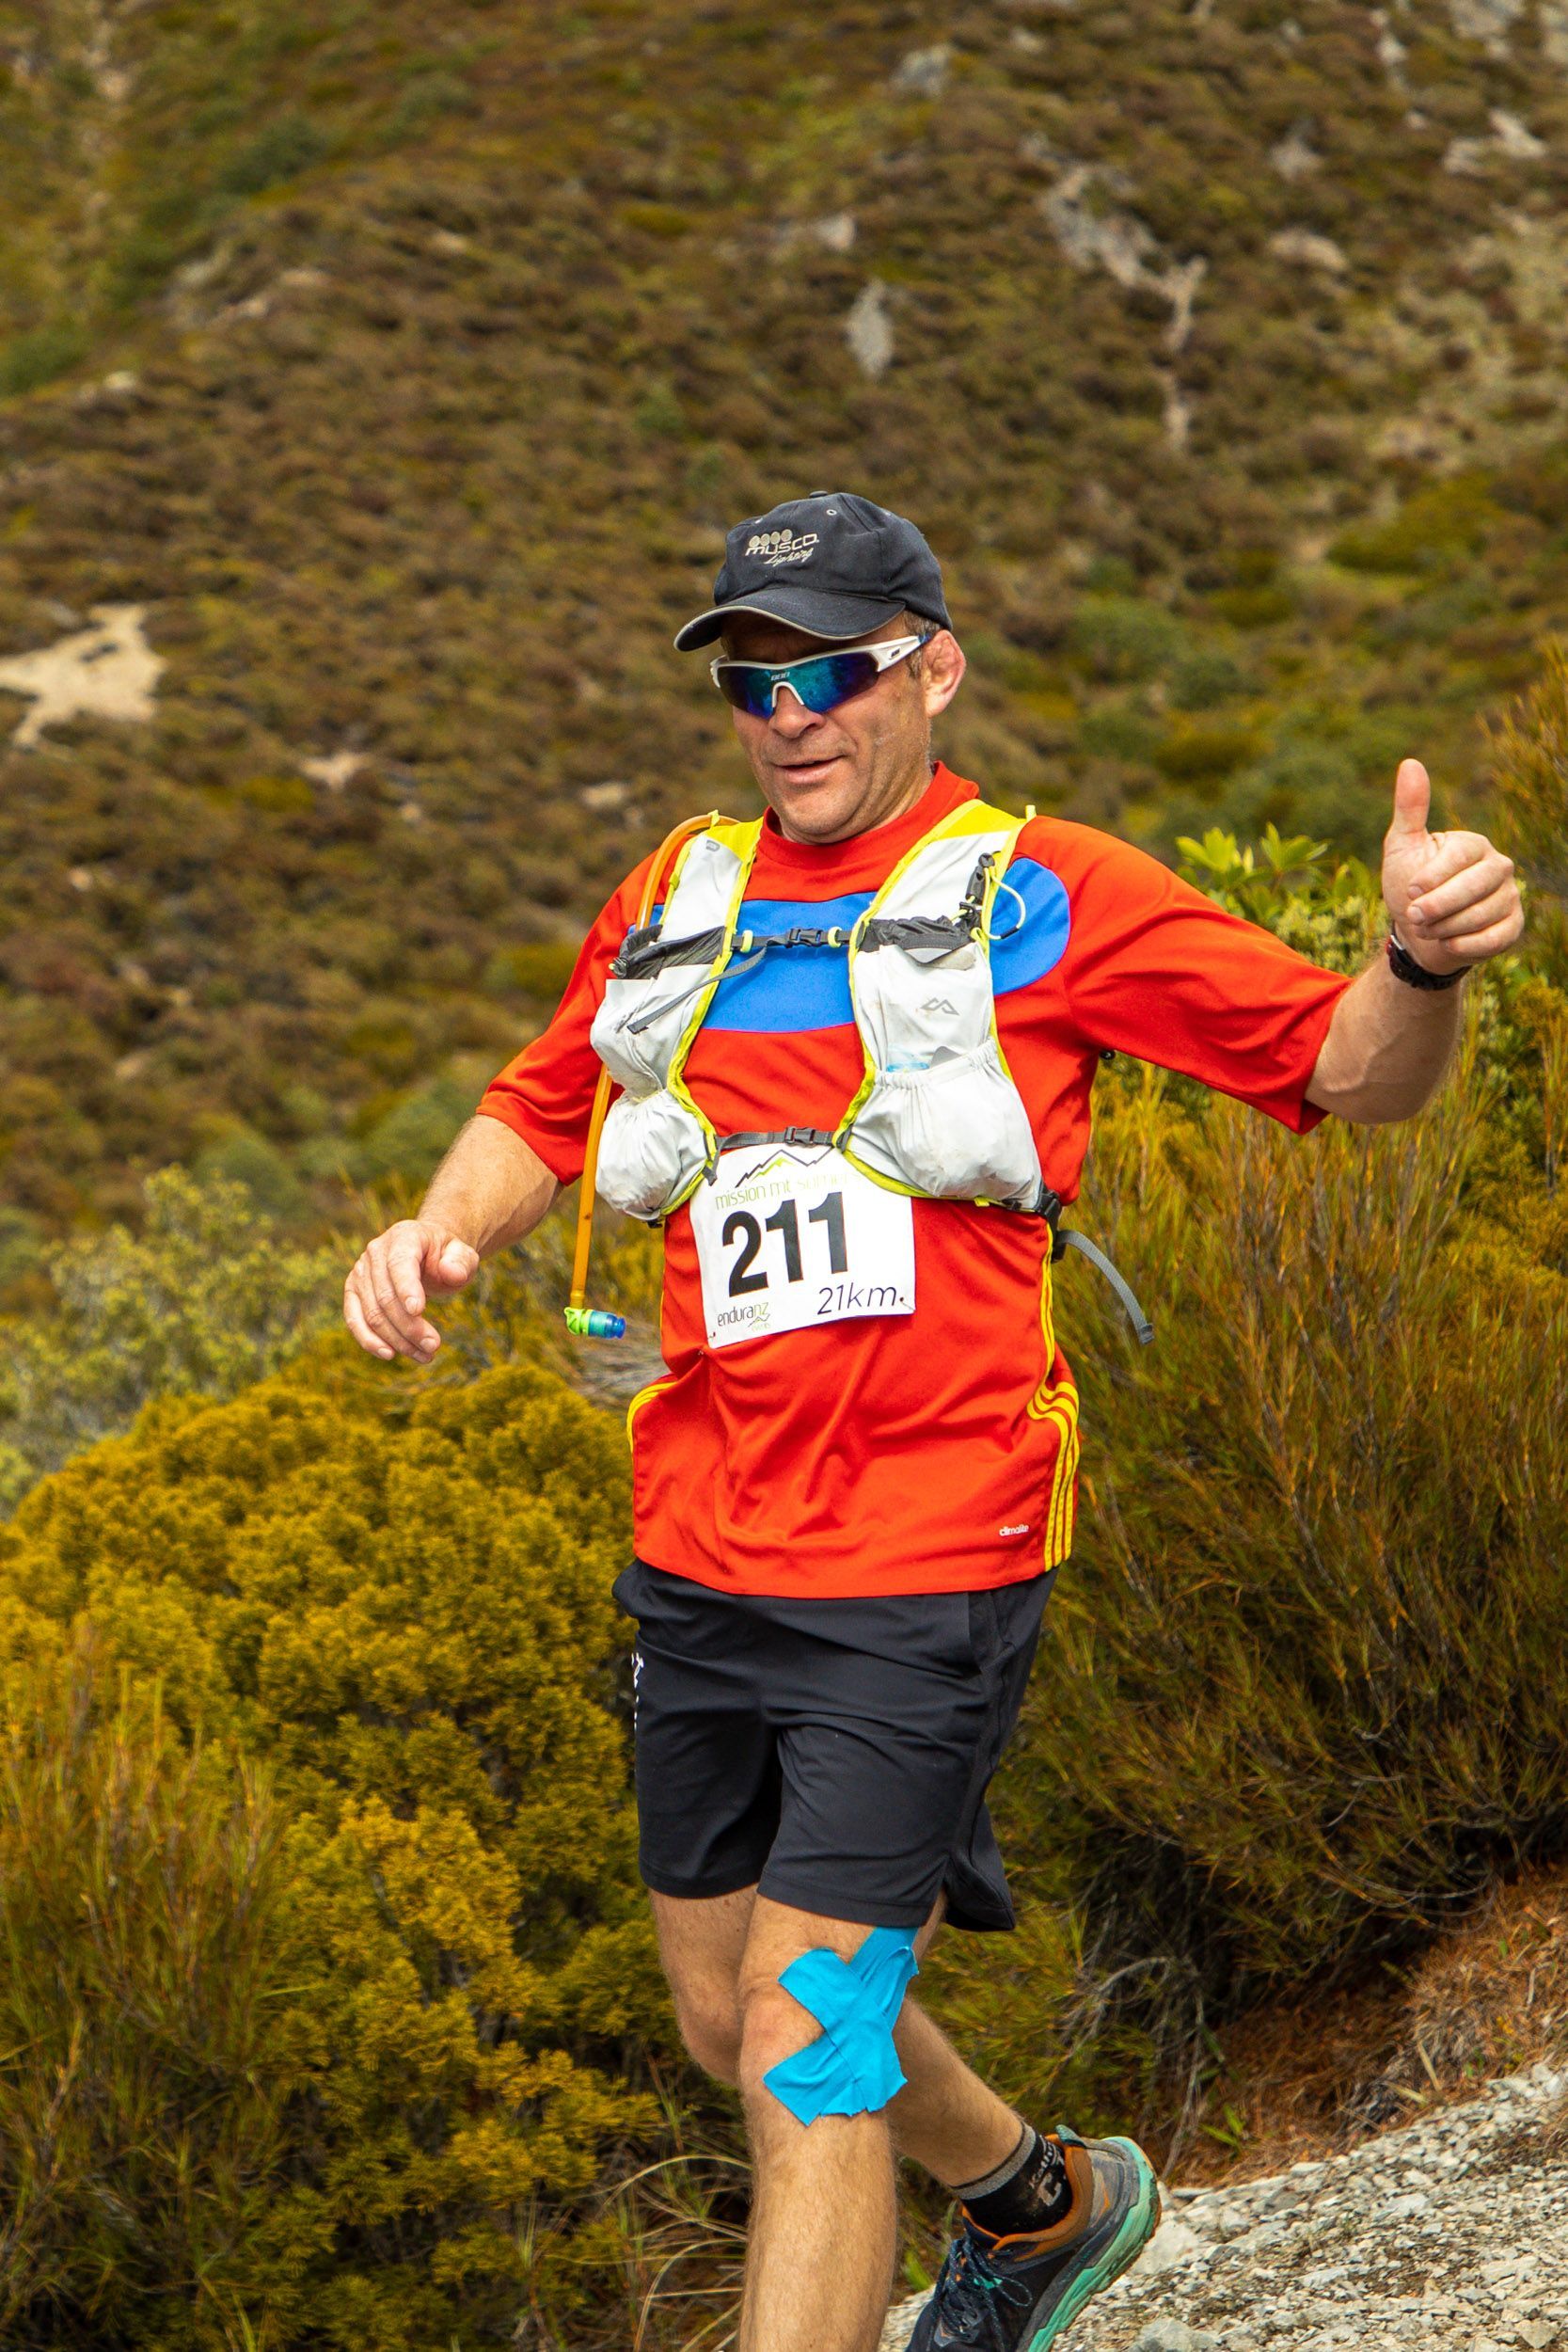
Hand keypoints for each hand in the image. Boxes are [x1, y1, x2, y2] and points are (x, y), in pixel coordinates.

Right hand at [343, 1219, 479, 1362]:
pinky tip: (389, 1354)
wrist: (427, 1255)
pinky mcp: (353, 1291)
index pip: (400, 1263)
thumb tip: (450, 1272)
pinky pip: (355, 1319)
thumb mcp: (463, 1255)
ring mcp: (360, 1272)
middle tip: (433, 1346)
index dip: (406, 1288)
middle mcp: (375, 1251)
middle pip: (386, 1296)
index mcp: (404, 1236)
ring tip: (424, 1355)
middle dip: (409, 1326)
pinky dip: (369, 1340)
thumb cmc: (446, 1257)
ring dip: (397, 1339)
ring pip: (372, 1313)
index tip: (418, 1311)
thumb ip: (462, 1262)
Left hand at [1381, 757, 1523, 975]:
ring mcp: (1510, 896)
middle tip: (1413, 916)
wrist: (1418, 933)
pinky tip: (1448, 943)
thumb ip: (1410, 809)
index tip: (1410, 889)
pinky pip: (1495, 938)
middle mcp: (1499, 866)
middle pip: (1474, 887)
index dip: (1432, 877)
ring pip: (1482, 915)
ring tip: (1427, 928)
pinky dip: (1465, 946)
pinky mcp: (1513, 926)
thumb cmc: (1410, 885)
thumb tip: (1410, 763)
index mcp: (1474, 844)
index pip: (1460, 857)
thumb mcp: (1402, 847)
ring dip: (1445, 928)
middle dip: (1437, 907)